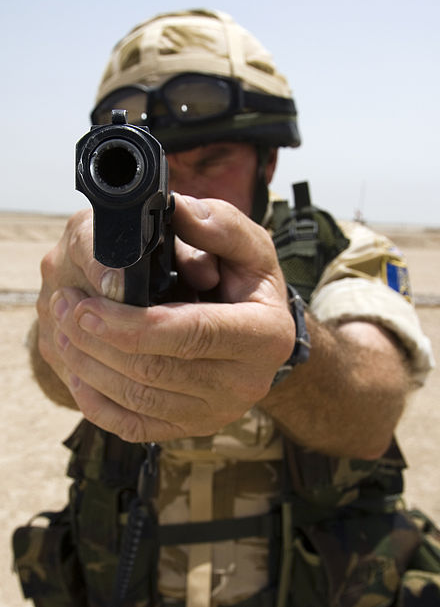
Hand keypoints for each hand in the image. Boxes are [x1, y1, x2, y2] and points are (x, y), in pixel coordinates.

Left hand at [44, 195, 295, 441]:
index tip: (88, 305)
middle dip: (98, 340)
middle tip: (65, 304)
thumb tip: (177, 211)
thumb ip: (219, 225)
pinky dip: (98, 402)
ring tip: (64, 329)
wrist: (261, 337)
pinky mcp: (191, 427)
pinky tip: (78, 373)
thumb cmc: (250, 286)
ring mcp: (217, 412)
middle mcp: (245, 383)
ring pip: (138, 401)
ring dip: (89, 366)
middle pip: (156, 371)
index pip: (192, 334)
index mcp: (264, 334)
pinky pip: (135, 427)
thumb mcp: (249, 246)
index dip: (133, 324)